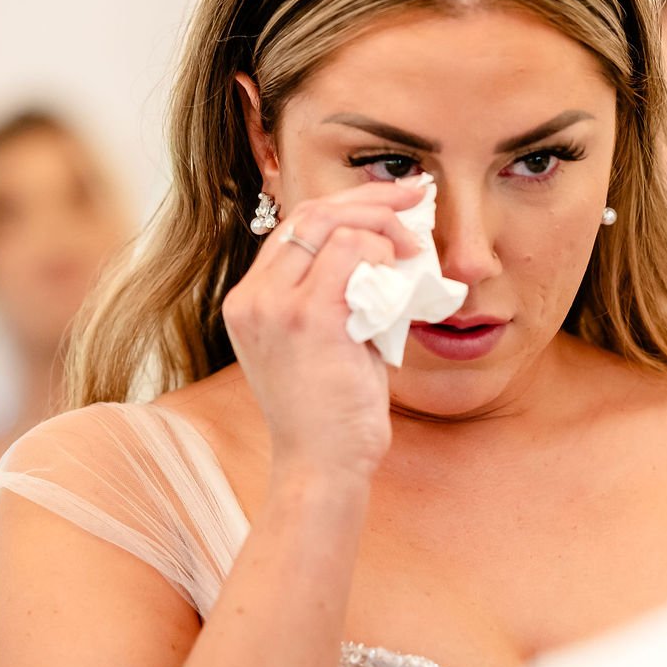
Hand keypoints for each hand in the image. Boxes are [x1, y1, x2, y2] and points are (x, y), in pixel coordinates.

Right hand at [222, 179, 424, 490]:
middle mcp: (253, 297)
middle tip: (416, 201)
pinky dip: (384, 253)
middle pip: (312, 212)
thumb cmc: (331, 414)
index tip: (393, 201)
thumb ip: (337, 294)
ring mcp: (275, 306)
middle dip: (371, 199)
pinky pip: (352, 252)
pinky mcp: (309, 319)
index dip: (349, 204)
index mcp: (249, 300)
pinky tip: (402, 276)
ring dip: (384, 227)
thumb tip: (385, 250)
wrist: (321, 468)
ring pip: (333, 224)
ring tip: (414, 251)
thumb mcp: (325, 342)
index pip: (296, 225)